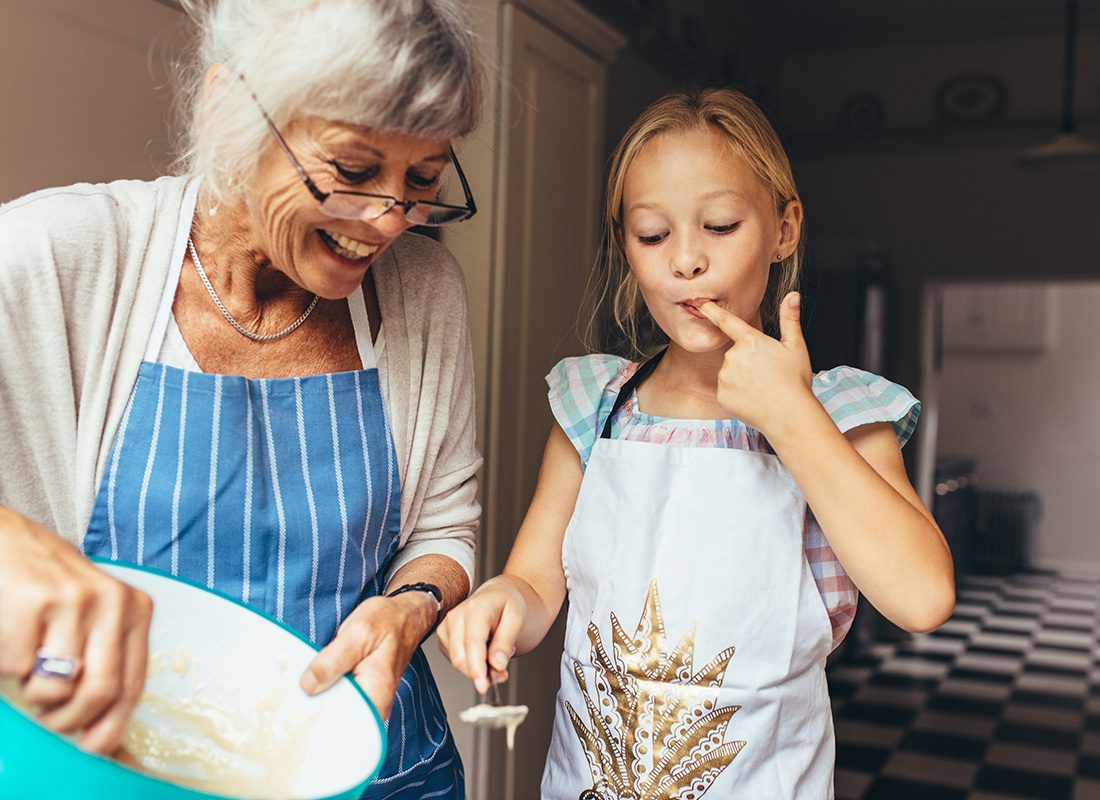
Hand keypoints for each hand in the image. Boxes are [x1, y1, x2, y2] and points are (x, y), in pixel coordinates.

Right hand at [0, 507, 152, 754]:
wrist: (3, 540)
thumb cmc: (45, 587)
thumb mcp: (90, 615)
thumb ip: (103, 659)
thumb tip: (107, 734)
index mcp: (134, 608)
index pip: (134, 684)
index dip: (112, 727)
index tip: (94, 750)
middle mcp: (113, 601)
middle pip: (101, 693)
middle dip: (70, 722)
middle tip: (51, 719)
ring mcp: (74, 600)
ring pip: (56, 688)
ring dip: (34, 694)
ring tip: (29, 667)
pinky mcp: (33, 602)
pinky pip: (17, 668)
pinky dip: (7, 666)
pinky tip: (10, 636)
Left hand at [300, 592, 435, 719]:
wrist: (404, 615)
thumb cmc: (387, 621)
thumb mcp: (358, 632)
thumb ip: (333, 660)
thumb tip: (307, 685)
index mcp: (376, 695)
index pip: (340, 724)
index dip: (315, 718)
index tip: (296, 705)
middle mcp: (374, 706)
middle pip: (336, 721)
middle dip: (313, 708)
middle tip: (295, 692)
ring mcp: (367, 701)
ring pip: (335, 710)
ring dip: (317, 699)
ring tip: (303, 685)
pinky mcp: (361, 693)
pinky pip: (339, 700)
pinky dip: (325, 691)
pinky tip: (315, 680)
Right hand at [437, 577, 525, 694]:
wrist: (499, 595)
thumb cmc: (508, 604)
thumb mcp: (517, 620)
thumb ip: (505, 643)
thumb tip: (496, 665)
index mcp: (477, 608)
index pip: (472, 643)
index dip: (477, 668)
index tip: (483, 686)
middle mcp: (457, 616)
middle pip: (461, 658)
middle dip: (481, 673)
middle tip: (502, 673)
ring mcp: (447, 625)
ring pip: (457, 662)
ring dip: (477, 670)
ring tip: (497, 657)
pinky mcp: (444, 636)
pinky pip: (455, 660)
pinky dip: (471, 665)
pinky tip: (484, 654)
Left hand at [696, 292, 815, 433]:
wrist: (790, 416)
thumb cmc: (795, 381)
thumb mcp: (796, 346)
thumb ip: (790, 319)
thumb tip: (793, 295)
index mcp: (751, 341)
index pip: (727, 322)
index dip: (713, 312)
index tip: (701, 304)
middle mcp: (733, 356)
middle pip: (736, 354)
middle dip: (748, 361)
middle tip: (767, 375)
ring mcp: (725, 377)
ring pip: (730, 373)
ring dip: (741, 378)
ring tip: (762, 389)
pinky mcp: (721, 396)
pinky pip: (726, 391)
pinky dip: (737, 394)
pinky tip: (753, 399)